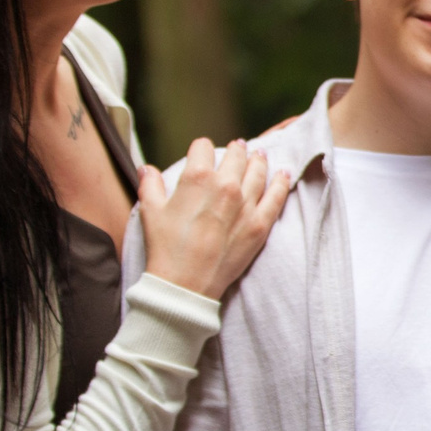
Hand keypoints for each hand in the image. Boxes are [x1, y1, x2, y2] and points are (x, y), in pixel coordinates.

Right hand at [137, 138, 290, 298]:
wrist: (185, 284)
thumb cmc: (165, 248)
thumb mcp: (150, 211)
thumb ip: (150, 185)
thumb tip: (147, 168)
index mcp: (197, 177)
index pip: (203, 147)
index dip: (201, 149)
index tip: (203, 153)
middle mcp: (225, 185)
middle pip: (236, 156)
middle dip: (235, 150)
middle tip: (238, 148)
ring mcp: (246, 204)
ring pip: (258, 171)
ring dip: (258, 160)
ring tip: (259, 155)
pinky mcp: (260, 224)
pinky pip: (277, 196)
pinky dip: (282, 182)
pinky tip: (284, 173)